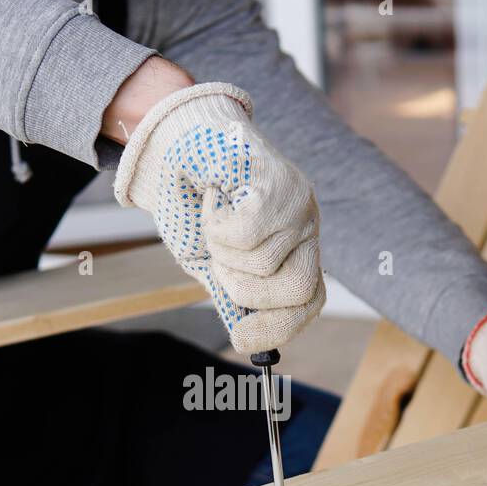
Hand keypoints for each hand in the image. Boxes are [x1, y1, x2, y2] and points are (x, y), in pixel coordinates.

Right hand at [114, 81, 324, 354]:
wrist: (177, 145)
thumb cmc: (194, 204)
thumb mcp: (209, 262)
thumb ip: (231, 297)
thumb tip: (249, 340)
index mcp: (295, 249)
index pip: (310, 301)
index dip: (279, 326)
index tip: (242, 340)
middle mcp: (306, 226)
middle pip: (300, 290)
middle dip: (246, 291)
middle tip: (219, 263)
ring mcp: (298, 202)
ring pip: (264, 265)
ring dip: (222, 252)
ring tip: (213, 220)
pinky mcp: (280, 180)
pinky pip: (247, 234)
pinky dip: (216, 224)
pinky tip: (214, 198)